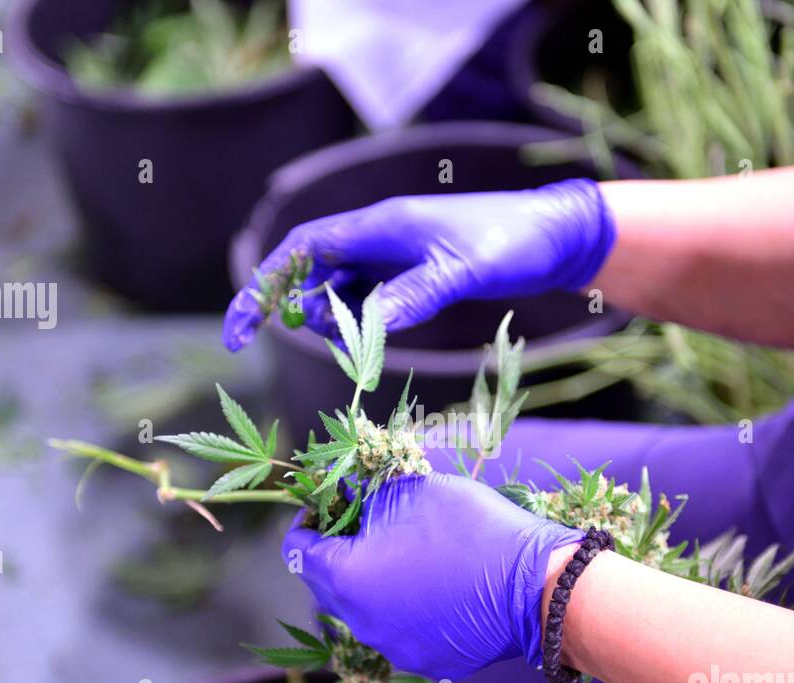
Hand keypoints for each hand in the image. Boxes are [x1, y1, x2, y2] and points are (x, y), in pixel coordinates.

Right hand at [223, 178, 615, 350]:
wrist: (553, 236)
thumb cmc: (509, 243)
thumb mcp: (460, 271)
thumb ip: (412, 296)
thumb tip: (366, 328)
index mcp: (377, 226)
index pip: (300, 252)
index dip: (264, 287)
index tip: (241, 329)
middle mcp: (376, 237)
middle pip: (310, 272)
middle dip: (294, 310)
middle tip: (296, 345)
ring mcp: (392, 255)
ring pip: (337, 289)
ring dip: (333, 320)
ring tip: (358, 345)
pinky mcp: (410, 273)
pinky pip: (366, 298)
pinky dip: (360, 321)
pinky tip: (375, 338)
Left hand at [281, 473, 583, 678]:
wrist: (535, 587)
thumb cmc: (469, 530)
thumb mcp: (408, 491)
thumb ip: (364, 494)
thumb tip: (345, 493)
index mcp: (345, 578)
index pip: (298, 549)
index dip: (310, 519)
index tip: (334, 501)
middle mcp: (359, 622)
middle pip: (327, 583)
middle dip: (340, 549)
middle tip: (371, 521)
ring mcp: (392, 647)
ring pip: (365, 608)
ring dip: (375, 579)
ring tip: (411, 552)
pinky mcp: (425, 661)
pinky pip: (400, 628)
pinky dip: (407, 606)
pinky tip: (438, 584)